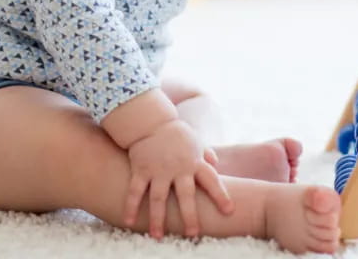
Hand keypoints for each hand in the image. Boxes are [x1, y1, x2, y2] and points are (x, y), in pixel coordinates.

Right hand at [122, 119, 232, 238]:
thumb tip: (215, 162)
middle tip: (193, 233)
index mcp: (194, 161)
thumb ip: (205, 153)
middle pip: (186, 194)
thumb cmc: (175, 133)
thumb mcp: (194, 140)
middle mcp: (178, 167)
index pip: (212, 180)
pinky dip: (131, 207)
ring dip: (157, 218)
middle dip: (190, 215)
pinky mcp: (141, 169)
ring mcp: (158, 169)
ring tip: (158, 236)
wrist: (150, 120)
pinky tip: (128, 222)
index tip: (229, 211)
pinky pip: (135, 191)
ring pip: (158, 198)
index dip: (221, 195)